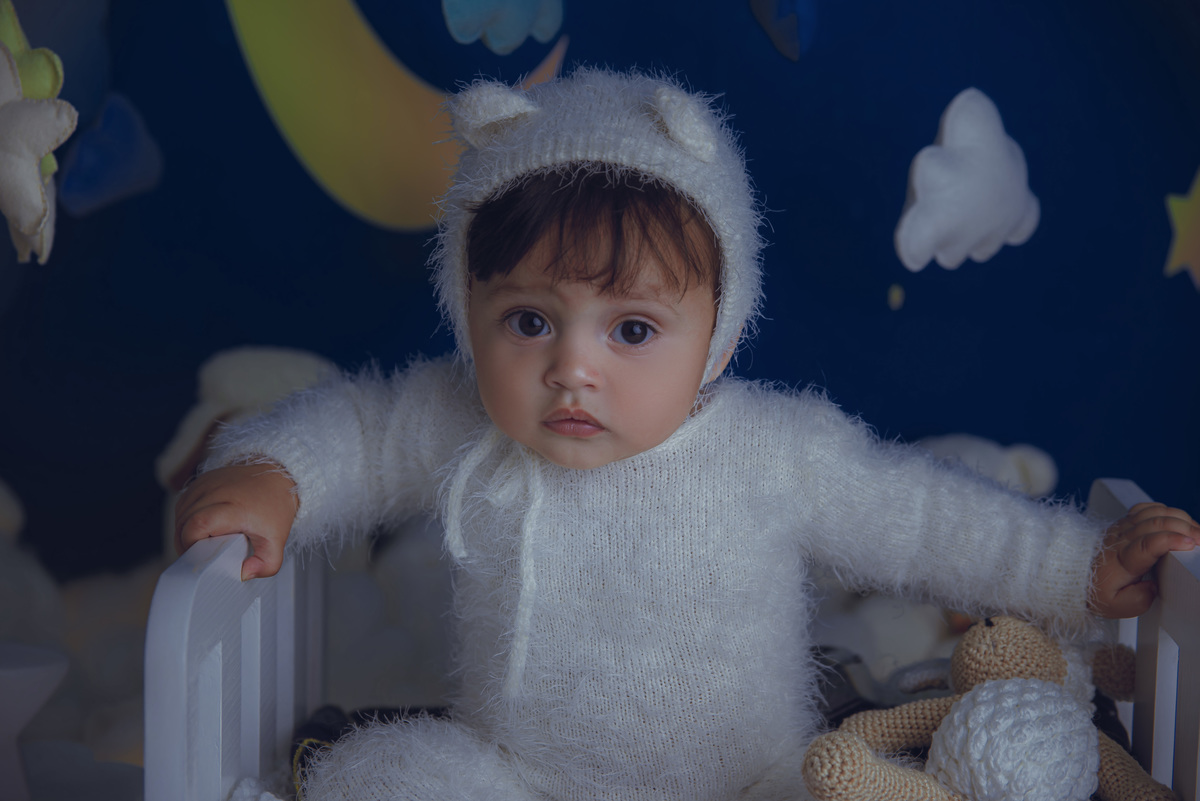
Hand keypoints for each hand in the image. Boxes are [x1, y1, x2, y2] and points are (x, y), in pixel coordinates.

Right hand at [174, 463, 297, 580]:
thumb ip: (266, 564)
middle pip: (184, 521)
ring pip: (180, 512)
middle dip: (185, 542)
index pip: (198, 524)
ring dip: (183, 530)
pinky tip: (196, 527)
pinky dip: (184, 517)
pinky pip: (183, 502)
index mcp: (235, 507)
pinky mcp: (202, 480)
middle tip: (198, 554)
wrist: (278, 478)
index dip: (191, 543)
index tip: (199, 554)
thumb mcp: (276, 541)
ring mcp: (208, 483)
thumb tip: (244, 573)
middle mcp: (218, 491)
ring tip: (198, 542)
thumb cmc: (274, 507)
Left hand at [1089, 502, 1198, 617]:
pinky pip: (1146, 508)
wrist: (1073, 575)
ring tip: (1196, 531)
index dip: (1171, 540)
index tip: (1191, 544)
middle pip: (1156, 523)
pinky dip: (1166, 510)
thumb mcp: (1115, 606)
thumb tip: (1154, 587)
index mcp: (1122, 559)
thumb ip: (1139, 600)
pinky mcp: (1124, 523)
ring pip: (1153, 512)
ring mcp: (1122, 527)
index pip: (1147, 542)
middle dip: (1185, 528)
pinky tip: (1178, 521)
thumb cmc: (1096, 590)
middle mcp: (1122, 538)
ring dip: (1179, 517)